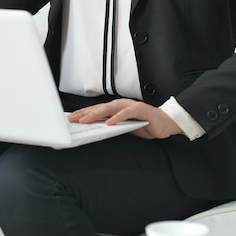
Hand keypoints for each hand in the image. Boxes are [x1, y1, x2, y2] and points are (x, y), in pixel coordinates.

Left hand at [67, 98, 183, 139]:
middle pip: (100, 108)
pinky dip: (117, 118)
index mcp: (116, 108)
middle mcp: (121, 105)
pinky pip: (126, 113)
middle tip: (72, 119)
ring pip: (110, 108)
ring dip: (96, 114)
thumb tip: (95, 130)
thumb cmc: (145, 124)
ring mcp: (130, 106)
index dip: (83, 114)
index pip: (97, 110)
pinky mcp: (140, 110)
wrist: (165, 123)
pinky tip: (109, 123)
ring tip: (85, 120)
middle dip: (85, 114)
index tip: (71, 118)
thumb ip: (112, 126)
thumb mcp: (124, 127)